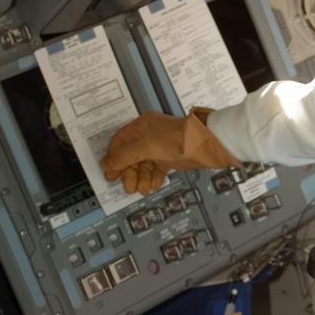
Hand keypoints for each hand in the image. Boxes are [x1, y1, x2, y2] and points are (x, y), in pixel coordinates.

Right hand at [101, 110, 237, 195]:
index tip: (110, 174)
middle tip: (129, 186)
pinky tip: (153, 185)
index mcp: (141, 126)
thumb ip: (125, 156)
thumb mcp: (147, 147)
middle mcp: (149, 135)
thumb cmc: (179, 139)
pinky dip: (153, 178)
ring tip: (143, 189)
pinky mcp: (169, 157)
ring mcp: (160, 146)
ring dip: (142, 178)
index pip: (119, 142)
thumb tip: (107, 163)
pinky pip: (156, 169)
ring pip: (144, 165)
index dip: (113, 159)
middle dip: (129, 173)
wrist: (207, 145)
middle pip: (131, 156)